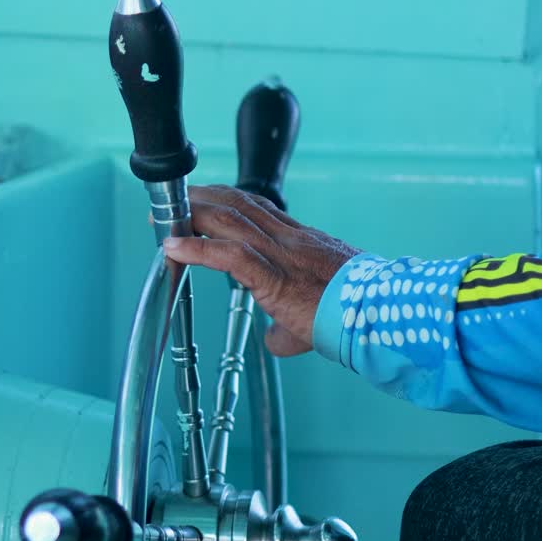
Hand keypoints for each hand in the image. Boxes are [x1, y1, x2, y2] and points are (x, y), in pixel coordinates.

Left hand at [162, 185, 360, 356]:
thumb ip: (287, 328)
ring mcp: (280, 253)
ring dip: (191, 214)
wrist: (378, 316)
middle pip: (237, 203)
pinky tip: (173, 247)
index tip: (205, 200)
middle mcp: (288, 239)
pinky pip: (229, 254)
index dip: (227, 200)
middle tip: (172, 199)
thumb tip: (274, 341)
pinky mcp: (274, 275)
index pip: (257, 208)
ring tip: (163, 216)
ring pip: (228, 219)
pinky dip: (196, 249)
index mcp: (300, 242)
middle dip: (201, 198)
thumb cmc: (353, 316)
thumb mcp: (314, 318)